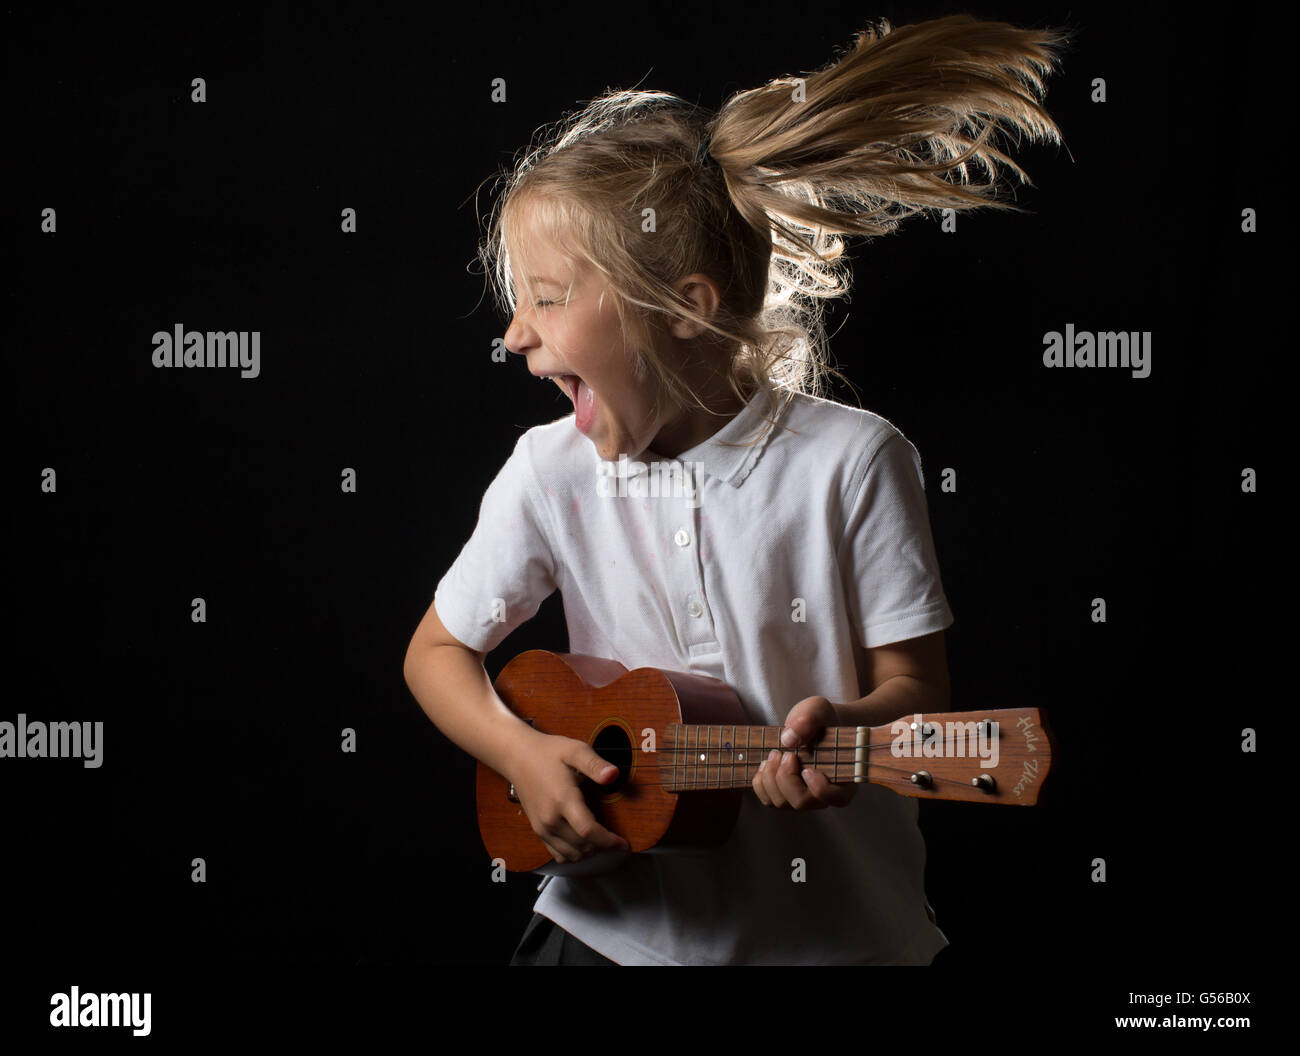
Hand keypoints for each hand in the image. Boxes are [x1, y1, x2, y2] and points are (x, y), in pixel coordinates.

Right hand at [506, 730, 631, 863]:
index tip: (624, 844)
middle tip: (617, 840)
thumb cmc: (549, 752)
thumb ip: (595, 764)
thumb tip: (613, 775)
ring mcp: (542, 827)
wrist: (518, 757)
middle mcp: (550, 819)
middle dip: (604, 847)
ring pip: (571, 855)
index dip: (609, 841)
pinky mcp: (538, 831)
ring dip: (590, 852)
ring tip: (603, 841)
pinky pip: (558, 854)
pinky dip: (574, 854)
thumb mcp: (574, 750)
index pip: (588, 832)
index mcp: (563, 799)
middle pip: (583, 846)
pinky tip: (584, 843)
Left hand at [751, 695, 857, 808]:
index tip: (807, 769)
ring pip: (782, 803)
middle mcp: (824, 794)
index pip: (836, 797)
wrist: (817, 725)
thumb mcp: (818, 710)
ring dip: (770, 779)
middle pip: (802, 802)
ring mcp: (804, 796)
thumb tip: (788, 739)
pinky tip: (765, 764)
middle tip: (783, 753)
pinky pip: (769, 800)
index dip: (820, 788)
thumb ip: (809, 719)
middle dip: (785, 778)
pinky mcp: (786, 794)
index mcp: (843, 777)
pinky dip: (761, 784)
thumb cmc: (823, 719)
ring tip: (773, 755)